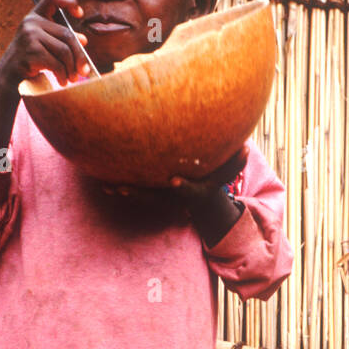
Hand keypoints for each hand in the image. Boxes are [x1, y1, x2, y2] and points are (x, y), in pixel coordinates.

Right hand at [0, 0, 90, 88]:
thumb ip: (61, 40)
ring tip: (72, 78)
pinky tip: (62, 81)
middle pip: (67, 35)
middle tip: (83, 70)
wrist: (9, 76)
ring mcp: (30, 35)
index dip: (68, 2)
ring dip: (71, 68)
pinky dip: (63, 75)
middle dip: (79, 55)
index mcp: (35, 16)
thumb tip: (83, 40)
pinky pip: (56, 64)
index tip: (80, 14)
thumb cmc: (30, 60)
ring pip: (64, 51)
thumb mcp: (45, 45)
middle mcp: (31, 22)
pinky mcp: (31, 51)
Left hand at [99, 145, 248, 200]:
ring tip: (109, 186)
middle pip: (158, 199)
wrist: (203, 203)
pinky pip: (136, 192)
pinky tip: (103, 182)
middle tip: (123, 188)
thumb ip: (235, 161)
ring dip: (126, 192)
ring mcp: (164, 199)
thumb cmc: (214, 180)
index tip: (173, 181)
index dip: (183, 187)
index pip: (189, 191)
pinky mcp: (153, 195)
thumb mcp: (226, 172)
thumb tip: (245, 146)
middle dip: (141, 194)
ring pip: (143, 198)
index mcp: (195, 193)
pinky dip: (122, 188)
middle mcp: (177, 200)